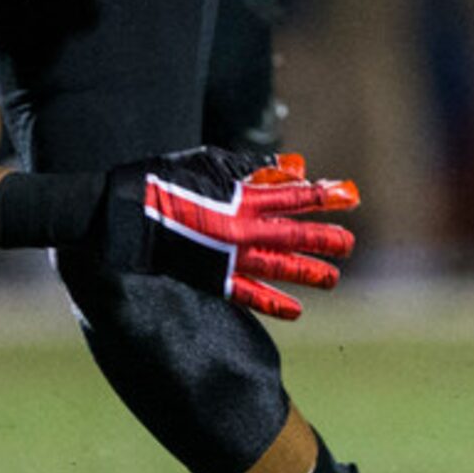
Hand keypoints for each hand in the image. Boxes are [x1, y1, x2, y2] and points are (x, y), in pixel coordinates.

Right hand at [101, 145, 357, 319]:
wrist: (124, 217)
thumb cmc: (163, 180)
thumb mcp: (209, 162)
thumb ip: (251, 168)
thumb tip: (291, 168)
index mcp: (240, 196)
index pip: (293, 196)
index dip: (322, 196)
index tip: (348, 196)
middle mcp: (241, 229)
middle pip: (293, 234)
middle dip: (323, 237)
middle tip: (348, 243)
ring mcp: (229, 257)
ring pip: (279, 266)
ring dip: (308, 271)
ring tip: (333, 277)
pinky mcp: (213, 278)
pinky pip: (250, 294)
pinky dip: (273, 303)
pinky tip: (296, 310)